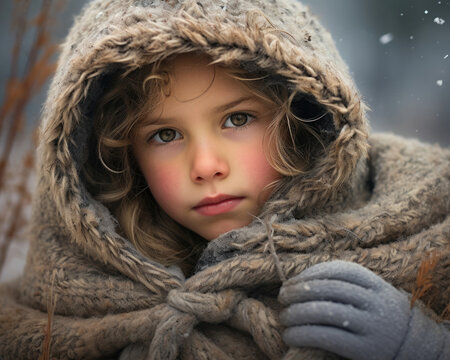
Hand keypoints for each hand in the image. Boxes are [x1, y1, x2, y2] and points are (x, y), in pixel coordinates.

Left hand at [279, 261, 412, 359]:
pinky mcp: (364, 349)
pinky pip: (326, 337)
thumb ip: (345, 283)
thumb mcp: (370, 292)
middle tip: (282, 297)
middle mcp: (374, 302)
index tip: (291, 281)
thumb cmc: (378, 314)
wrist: (411, 345)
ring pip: (323, 312)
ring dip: (295, 314)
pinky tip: (290, 336)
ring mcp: (370, 325)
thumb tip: (299, 280)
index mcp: (374, 284)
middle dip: (297, 291)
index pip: (336, 270)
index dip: (309, 274)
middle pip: (327, 289)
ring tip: (284, 317)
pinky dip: (302, 335)